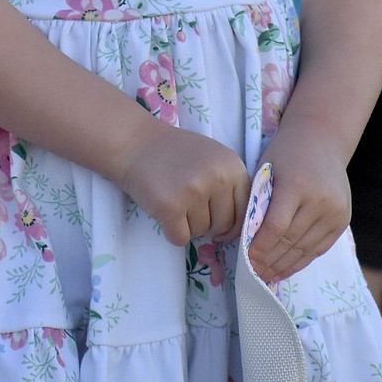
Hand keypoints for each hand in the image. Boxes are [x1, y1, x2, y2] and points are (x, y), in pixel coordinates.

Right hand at [114, 119, 251, 246]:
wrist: (136, 143)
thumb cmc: (176, 153)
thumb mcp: (214, 159)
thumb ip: (231, 185)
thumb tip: (243, 229)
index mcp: (233, 166)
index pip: (245, 211)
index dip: (232, 221)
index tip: (217, 218)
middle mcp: (218, 178)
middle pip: (224, 226)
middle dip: (209, 223)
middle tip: (189, 204)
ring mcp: (194, 192)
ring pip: (202, 233)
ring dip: (188, 224)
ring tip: (175, 199)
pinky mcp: (170, 207)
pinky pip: (181, 238)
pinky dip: (172, 231)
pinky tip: (164, 210)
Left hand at [248, 129, 350, 282]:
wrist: (322, 139)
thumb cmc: (286, 154)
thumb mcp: (267, 170)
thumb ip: (260, 202)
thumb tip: (247, 241)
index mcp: (297, 185)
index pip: (276, 226)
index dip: (260, 247)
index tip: (246, 259)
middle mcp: (320, 200)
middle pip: (291, 241)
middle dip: (269, 261)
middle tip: (252, 275)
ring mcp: (335, 212)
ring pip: (305, 249)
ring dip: (284, 266)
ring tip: (266, 277)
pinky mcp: (342, 220)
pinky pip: (319, 248)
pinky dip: (301, 261)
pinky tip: (284, 269)